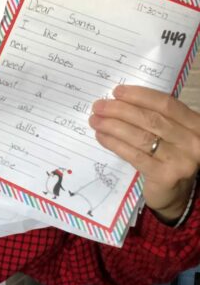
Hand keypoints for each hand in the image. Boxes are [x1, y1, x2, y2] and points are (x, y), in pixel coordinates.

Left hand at [90, 85, 199, 222]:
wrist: (175, 192)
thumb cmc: (168, 154)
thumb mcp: (170, 133)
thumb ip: (153, 116)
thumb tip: (117, 99)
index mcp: (195, 124)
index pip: (166, 104)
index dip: (140, 96)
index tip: (116, 92)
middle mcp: (193, 141)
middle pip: (151, 120)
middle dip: (120, 110)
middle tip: (98, 106)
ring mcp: (181, 160)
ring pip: (140, 137)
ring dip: (113, 126)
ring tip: (95, 120)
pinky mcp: (166, 176)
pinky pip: (134, 155)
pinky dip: (115, 143)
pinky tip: (101, 137)